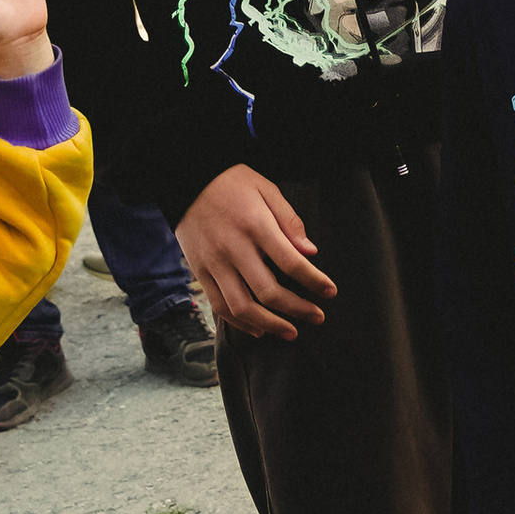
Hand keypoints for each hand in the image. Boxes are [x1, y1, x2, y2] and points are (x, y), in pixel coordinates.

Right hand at [176, 166, 337, 340]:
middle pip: (268, 291)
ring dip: (270, 325)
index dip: (314, 280)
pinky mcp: (200, 272)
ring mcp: (214, 263)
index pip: (290, 262)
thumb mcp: (266, 189)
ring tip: (290, 332)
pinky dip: (240, 322)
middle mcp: (233, 248)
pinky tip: (258, 329)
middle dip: (298, 309)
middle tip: (317, 316)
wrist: (185, 182)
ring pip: (242, 307)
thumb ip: (289, 220)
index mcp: (255, 225)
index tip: (329, 291)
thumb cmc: (231, 183)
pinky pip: (219, 306)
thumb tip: (310, 251)